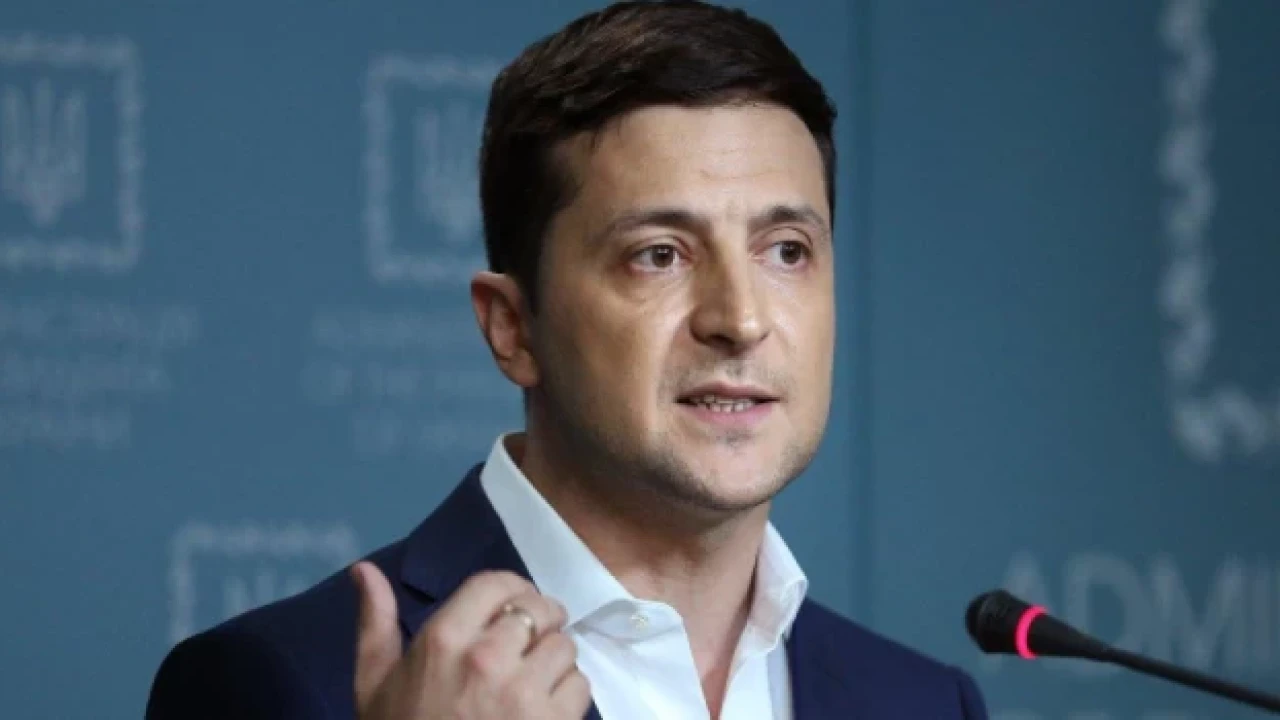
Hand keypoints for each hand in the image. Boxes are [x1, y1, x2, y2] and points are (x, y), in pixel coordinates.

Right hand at [351, 562, 590, 718]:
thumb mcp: (373, 685)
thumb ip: (374, 624)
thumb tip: (363, 569)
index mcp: (443, 639)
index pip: (498, 584)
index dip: (512, 591)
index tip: (513, 608)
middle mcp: (488, 657)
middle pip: (541, 611)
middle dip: (541, 623)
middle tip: (530, 645)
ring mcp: (524, 693)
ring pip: (565, 648)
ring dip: (556, 662)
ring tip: (534, 682)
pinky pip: (580, 687)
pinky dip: (568, 697)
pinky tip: (544, 712)